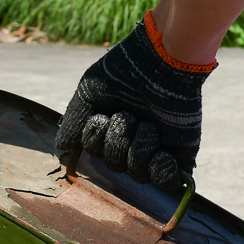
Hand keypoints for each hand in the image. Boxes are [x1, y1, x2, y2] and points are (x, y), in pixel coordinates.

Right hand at [55, 13, 209, 193]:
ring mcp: (158, 149)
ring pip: (138, 174)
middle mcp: (133, 140)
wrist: (162, 61)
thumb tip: (62, 148)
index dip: (95, 138)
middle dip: (118, 140)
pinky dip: (161, 170)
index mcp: (112, 127)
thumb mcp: (90, 92)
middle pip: (115, 165)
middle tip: (129, 115)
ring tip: (148, 124)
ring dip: (139, 147)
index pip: (95, 151)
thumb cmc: (125, 71)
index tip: (103, 116)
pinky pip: (168, 182)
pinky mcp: (181, 153)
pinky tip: (161, 153)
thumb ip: (75, 120)